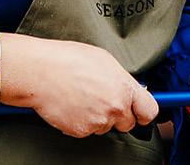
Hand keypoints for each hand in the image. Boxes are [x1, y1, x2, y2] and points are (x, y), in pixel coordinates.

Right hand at [1, 35, 158, 138]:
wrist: (40, 71)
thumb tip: (130, 89)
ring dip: (97, 117)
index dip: (143, 111)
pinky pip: (87, 130)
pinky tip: (72, 104)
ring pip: (105, 127)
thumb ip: (121, 79)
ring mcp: (98, 121)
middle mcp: (115, 106)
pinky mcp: (81, 131)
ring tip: (81, 95)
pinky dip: (81, 121)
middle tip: (100, 98)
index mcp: (123, 87)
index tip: (139, 110)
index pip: (149, 110)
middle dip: (118, 114)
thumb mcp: (104, 59)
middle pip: (127, 123)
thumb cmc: (68, 59)